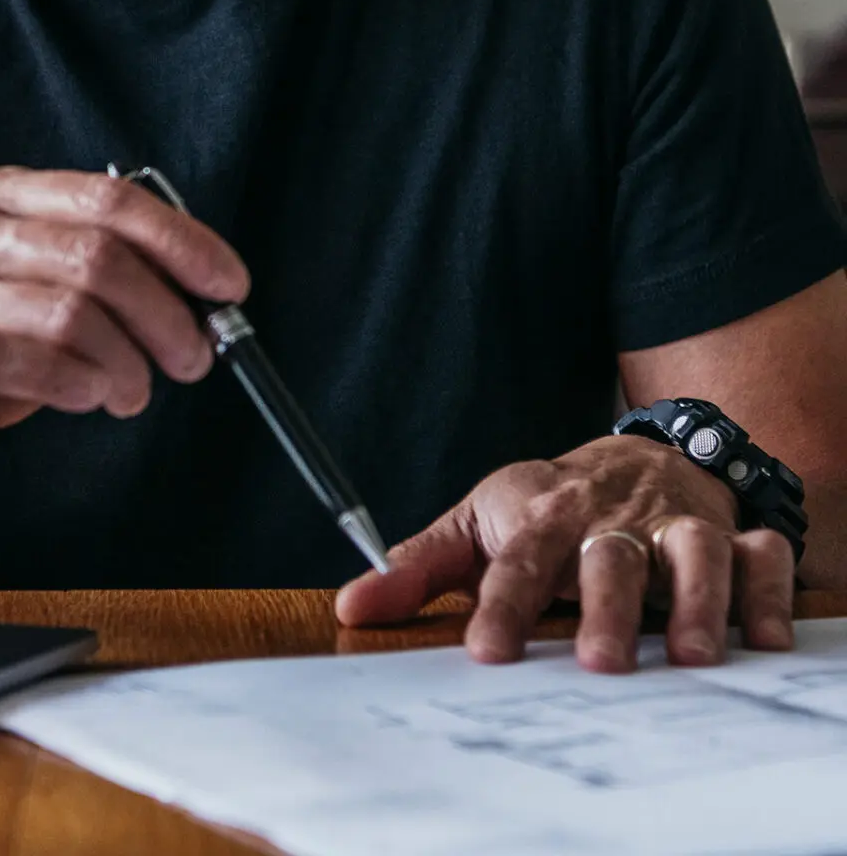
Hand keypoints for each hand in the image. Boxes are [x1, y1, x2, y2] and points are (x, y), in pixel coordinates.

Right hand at [0, 164, 247, 499]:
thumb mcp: (32, 286)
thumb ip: (97, 267)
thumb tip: (201, 285)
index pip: (102, 198)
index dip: (179, 240)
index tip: (228, 283)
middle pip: (94, 254)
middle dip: (164, 312)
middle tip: (193, 356)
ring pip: (68, 312)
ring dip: (126, 362)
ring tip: (133, 390)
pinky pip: (24, 363)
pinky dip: (78, 384)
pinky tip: (88, 397)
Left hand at [334, 435, 797, 671]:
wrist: (633, 454)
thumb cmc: (546, 505)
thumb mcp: (475, 524)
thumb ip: (417, 569)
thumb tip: (352, 606)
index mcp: (541, 517)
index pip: (516, 561)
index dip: (501, 605)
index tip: (486, 653)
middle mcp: (609, 520)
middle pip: (607, 558)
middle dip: (604, 609)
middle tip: (599, 665)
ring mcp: (674, 525)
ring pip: (691, 553)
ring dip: (692, 600)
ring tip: (689, 656)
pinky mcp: (733, 536)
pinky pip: (762, 559)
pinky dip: (767, 593)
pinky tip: (764, 639)